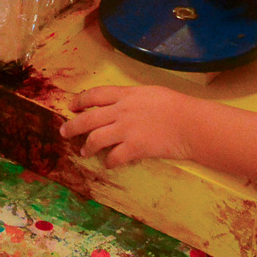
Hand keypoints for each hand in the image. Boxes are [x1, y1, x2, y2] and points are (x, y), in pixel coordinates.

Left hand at [61, 86, 193, 166]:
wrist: (192, 123)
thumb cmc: (177, 106)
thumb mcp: (151, 92)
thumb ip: (133, 98)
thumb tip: (122, 103)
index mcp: (126, 94)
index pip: (95, 94)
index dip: (80, 100)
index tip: (72, 106)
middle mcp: (122, 110)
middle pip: (88, 118)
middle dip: (73, 126)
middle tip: (64, 132)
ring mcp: (127, 130)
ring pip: (95, 138)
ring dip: (87, 146)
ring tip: (84, 151)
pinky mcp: (134, 148)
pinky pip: (114, 157)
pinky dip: (109, 162)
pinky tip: (109, 164)